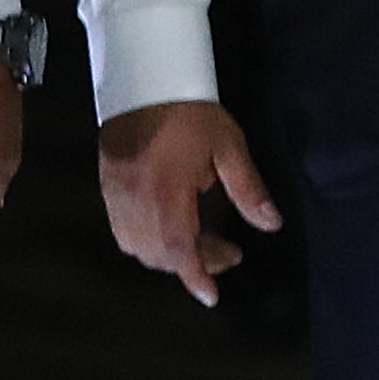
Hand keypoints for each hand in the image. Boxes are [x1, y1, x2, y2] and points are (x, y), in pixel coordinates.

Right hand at [99, 100, 277, 306]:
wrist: (143, 83)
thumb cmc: (191, 114)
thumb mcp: (228, 146)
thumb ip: (248, 188)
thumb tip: (270, 224)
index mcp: (167, 191)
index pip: (180, 247)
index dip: (196, 275)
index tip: (211, 296)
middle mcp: (136, 201)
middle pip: (158, 253)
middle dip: (191, 264)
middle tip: (226, 253)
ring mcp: (116, 196)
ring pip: (136, 245)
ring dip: (167, 255)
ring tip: (198, 244)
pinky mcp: (107, 188)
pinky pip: (122, 231)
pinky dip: (145, 242)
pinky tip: (167, 229)